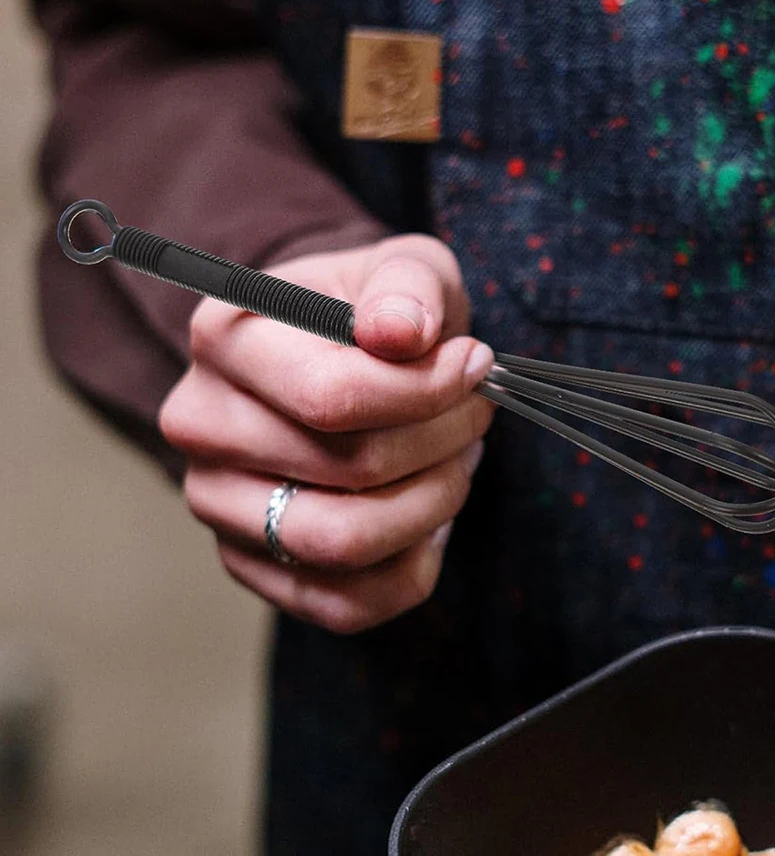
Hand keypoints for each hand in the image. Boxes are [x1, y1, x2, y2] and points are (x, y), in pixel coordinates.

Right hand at [158, 234, 494, 633]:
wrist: (328, 352)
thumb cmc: (369, 309)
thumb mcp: (403, 268)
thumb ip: (406, 287)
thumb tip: (402, 333)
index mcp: (227, 338)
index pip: (335, 396)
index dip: (429, 391)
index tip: (474, 365)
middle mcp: (202, 424)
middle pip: (350, 469)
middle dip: (444, 442)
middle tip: (475, 414)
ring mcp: (216, 501)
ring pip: (345, 543)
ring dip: (434, 504)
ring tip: (457, 460)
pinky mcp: (247, 562)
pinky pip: (343, 604)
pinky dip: (412, 565)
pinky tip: (431, 515)